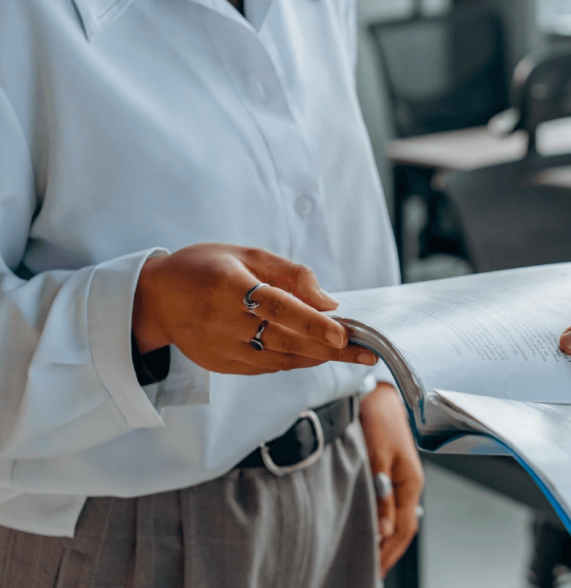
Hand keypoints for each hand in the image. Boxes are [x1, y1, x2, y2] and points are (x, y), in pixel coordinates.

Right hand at [132, 243, 375, 374]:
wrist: (154, 299)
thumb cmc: (204, 267)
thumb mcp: (246, 254)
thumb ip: (290, 274)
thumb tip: (328, 301)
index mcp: (228, 286)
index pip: (278, 307)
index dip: (312, 323)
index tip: (342, 333)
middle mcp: (222, 321)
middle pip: (286, 340)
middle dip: (330, 348)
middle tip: (366, 352)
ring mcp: (220, 347)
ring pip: (280, 358)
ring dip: (317, 357)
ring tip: (349, 353)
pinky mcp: (221, 364)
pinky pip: (266, 366)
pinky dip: (294, 360)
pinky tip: (315, 354)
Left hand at [360, 384, 423, 576]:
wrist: (378, 391)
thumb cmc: (378, 417)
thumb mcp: (377, 457)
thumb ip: (381, 495)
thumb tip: (383, 530)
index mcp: (411, 482)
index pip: (403, 528)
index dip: (389, 551)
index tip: (374, 570)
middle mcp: (410, 483)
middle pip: (404, 527)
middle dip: (389, 551)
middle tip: (372, 572)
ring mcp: (402, 477)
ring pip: (399, 517)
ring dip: (387, 538)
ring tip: (372, 557)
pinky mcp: (391, 471)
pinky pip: (392, 505)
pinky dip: (384, 521)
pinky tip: (374, 528)